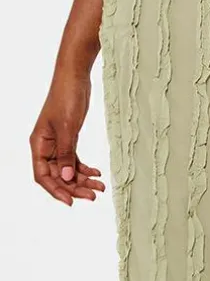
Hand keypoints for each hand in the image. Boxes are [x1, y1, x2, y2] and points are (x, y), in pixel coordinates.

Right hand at [30, 68, 104, 205]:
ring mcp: (58, 144)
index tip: (71, 202)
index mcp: (38, 145)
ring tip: (100, 188)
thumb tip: (65, 177)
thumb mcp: (67, 129)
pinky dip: (85, 169)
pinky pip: (75, 160)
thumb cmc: (66, 99)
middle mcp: (46, 147)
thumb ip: (66, 154)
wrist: (74, 79)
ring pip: (68, 170)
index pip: (42, 175)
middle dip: (74, 187)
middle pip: (57, 176)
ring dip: (83, 180)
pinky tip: (97, 174)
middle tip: (93, 196)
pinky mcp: (69, 140)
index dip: (55, 190)